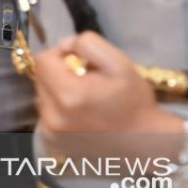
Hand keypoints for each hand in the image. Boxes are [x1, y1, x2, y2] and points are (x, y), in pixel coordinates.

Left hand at [34, 31, 182, 160]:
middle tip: (87, 81)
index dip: (62, 53)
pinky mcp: (53, 144)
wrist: (146, 141)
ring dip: (59, 91)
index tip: (81, 61)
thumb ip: (89, 44)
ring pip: (43, 95)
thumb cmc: (134, 102)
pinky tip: (82, 114)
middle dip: (61, 73)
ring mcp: (52, 134)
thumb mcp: (120, 63)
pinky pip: (47, 114)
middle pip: (41, 77)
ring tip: (86, 98)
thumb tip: (66, 45)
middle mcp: (53, 118)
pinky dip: (60, 109)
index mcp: (67, 96)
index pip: (43, 60)